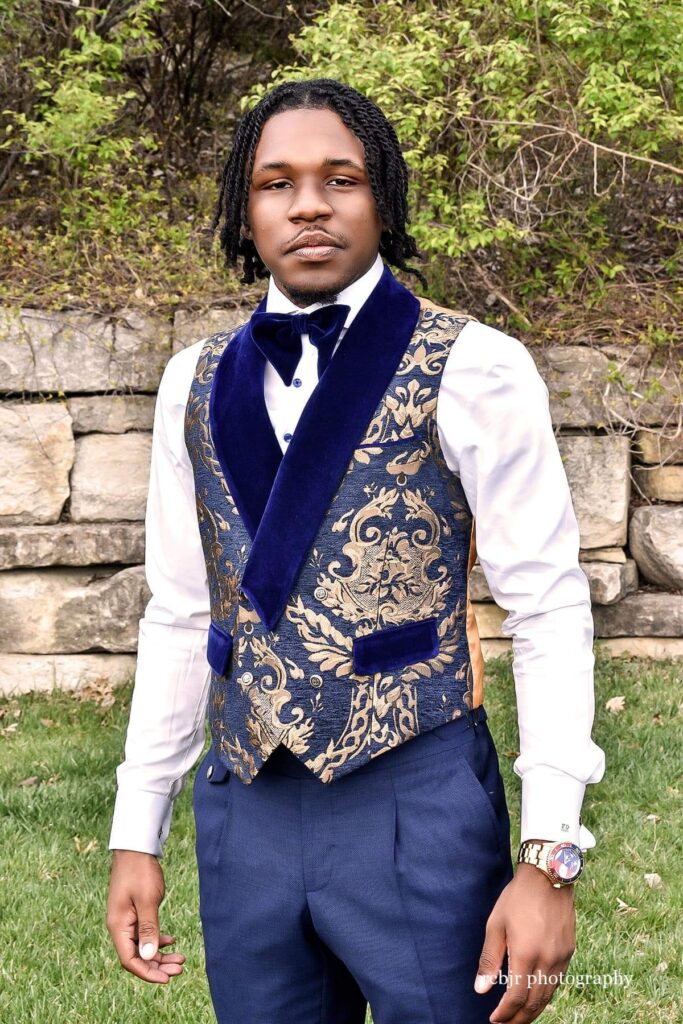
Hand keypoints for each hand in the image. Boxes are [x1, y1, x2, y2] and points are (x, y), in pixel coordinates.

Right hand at [106, 849, 185, 983]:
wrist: (136, 848)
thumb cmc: (140, 871)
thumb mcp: (147, 900)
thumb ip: (148, 928)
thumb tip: (147, 956)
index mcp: (118, 926)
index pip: (130, 960)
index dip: (147, 972)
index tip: (167, 978)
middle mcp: (120, 926)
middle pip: (137, 956)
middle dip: (158, 965)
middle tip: (180, 968)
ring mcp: (127, 919)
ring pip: (142, 946)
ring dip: (160, 954)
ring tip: (180, 958)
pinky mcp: (134, 912)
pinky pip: (145, 933)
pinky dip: (158, 940)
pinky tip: (172, 941)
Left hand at [474, 862, 575, 1022]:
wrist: (549, 876)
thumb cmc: (518, 898)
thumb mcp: (496, 924)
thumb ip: (490, 959)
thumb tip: (481, 989)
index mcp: (526, 954)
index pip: (516, 997)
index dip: (505, 1013)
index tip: (494, 1019)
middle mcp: (547, 960)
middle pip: (535, 1002)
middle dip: (520, 1019)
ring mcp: (561, 957)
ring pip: (548, 995)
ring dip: (534, 1010)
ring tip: (519, 1017)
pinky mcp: (569, 951)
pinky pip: (557, 981)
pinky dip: (545, 994)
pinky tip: (536, 995)